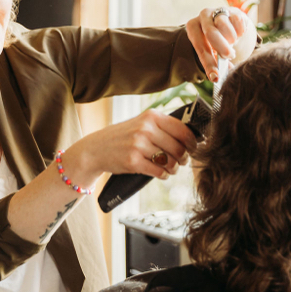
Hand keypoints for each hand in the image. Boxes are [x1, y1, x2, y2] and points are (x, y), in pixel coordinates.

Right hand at [63, 109, 198, 182]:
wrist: (96, 149)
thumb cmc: (123, 137)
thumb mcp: (141, 123)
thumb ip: (162, 127)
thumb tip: (192, 138)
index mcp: (151, 116)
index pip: (183, 130)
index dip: (193, 143)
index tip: (195, 149)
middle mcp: (145, 128)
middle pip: (179, 148)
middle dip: (184, 158)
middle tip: (182, 162)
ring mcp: (138, 145)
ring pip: (170, 162)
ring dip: (174, 168)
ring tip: (171, 169)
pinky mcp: (133, 161)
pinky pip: (159, 171)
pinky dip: (164, 175)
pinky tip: (162, 174)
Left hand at [186, 8, 255, 81]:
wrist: (227, 24)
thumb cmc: (214, 41)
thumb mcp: (210, 50)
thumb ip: (214, 61)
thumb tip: (218, 77)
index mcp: (193, 26)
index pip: (199, 46)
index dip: (208, 63)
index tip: (215, 77)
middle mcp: (203, 16)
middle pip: (211, 32)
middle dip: (221, 48)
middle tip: (230, 56)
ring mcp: (218, 11)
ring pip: (226, 27)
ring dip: (231, 40)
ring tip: (232, 44)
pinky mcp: (233, 10)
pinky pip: (238, 23)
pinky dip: (240, 33)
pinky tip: (237, 35)